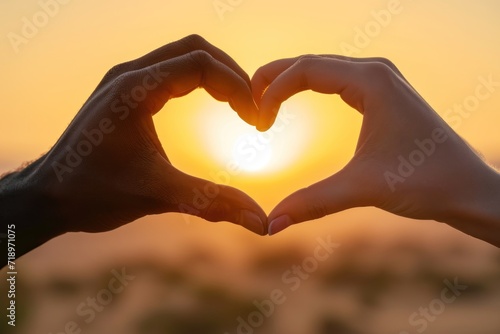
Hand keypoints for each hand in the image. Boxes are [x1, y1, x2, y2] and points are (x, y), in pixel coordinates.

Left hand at [0, 35, 266, 259]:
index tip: (254, 119)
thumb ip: (213, 202)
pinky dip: (196, 81)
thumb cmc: (93, 193)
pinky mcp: (123, 92)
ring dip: (214, 75)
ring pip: (181, 56)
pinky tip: (209, 106)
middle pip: (195, 49)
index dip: (237, 87)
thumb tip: (261, 222)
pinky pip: (168, 70)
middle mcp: (128, 75)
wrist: (48, 196)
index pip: (200, 63)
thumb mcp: (158, 195)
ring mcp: (123, 80)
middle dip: (231, 75)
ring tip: (237, 106)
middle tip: (251, 107)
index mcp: (134, 89)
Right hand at [252, 55, 499, 245]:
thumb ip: (312, 202)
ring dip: (291, 81)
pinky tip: (296, 101)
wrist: (468, 188)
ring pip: (324, 68)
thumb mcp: (362, 188)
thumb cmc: (426, 182)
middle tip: (248, 102)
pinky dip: (311, 87)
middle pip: (311, 61)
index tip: (258, 122)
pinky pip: (338, 80)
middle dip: (275, 78)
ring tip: (265, 101)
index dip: (272, 90)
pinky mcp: (384, 94)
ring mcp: (382, 80)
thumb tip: (270, 225)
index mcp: (371, 80)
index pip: (305, 70)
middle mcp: (377, 71)